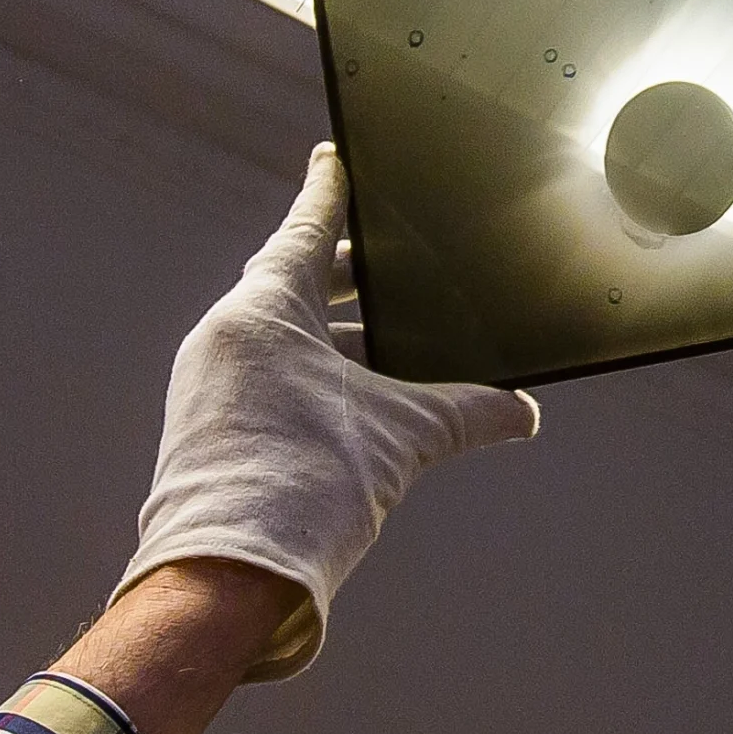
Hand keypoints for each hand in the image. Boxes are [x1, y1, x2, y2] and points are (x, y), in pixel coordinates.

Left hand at [114, 144, 540, 681]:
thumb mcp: (402, 437)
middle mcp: (228, 335)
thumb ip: (467, 413)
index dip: (330, 190)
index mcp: (264, 307)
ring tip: (389, 341)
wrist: (227, 578)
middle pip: (295, 281)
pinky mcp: (209, 428)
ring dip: (335, 335)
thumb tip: (524, 413)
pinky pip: (265, 376)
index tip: (334, 155)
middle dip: (348, 277)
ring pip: (282, 335)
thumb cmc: (306, 488)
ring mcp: (211, 382)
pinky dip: (310, 374)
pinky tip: (352, 399)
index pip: (305, 227)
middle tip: (392, 261)